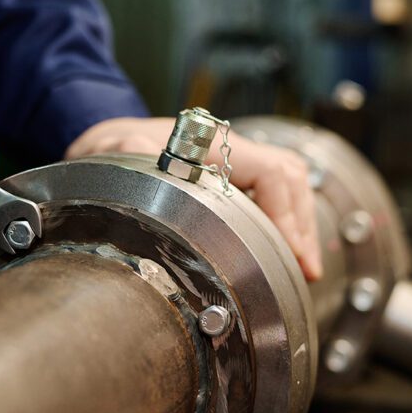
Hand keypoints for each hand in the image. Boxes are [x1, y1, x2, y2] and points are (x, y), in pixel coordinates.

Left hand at [66, 117, 322, 279]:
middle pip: (289, 179)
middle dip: (302, 225)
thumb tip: (138, 150)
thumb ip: (125, 151)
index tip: (290, 253)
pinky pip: (273, 195)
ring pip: (287, 187)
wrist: (105, 143)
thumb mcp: (112, 151)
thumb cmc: (110, 150)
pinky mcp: (233, 178)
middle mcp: (231, 150)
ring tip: (304, 266)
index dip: (286, 214)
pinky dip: (284, 222)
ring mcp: (235, 163)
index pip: (272, 172)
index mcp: (211, 143)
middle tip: (307, 269)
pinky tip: (285, 252)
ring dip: (299, 225)